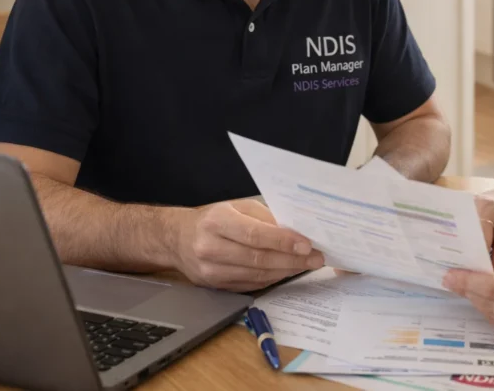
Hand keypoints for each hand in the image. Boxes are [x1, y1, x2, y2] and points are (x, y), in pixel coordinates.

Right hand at [170, 198, 323, 291]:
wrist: (177, 239)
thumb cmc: (213, 218)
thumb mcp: (237, 207)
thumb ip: (265, 218)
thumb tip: (297, 230)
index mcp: (216, 221)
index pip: (255, 235)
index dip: (283, 241)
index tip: (307, 244)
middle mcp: (211, 248)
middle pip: (258, 258)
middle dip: (292, 259)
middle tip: (316, 258)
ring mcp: (211, 271)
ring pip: (257, 275)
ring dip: (287, 271)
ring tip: (307, 264)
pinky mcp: (216, 286)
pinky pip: (251, 284)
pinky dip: (273, 278)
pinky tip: (288, 271)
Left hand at [443, 260, 493, 348]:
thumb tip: (484, 277)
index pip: (493, 288)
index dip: (468, 282)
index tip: (450, 276)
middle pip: (488, 304)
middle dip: (468, 291)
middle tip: (452, 279)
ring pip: (492, 316)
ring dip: (477, 302)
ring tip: (466, 287)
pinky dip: (492, 312)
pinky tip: (486, 301)